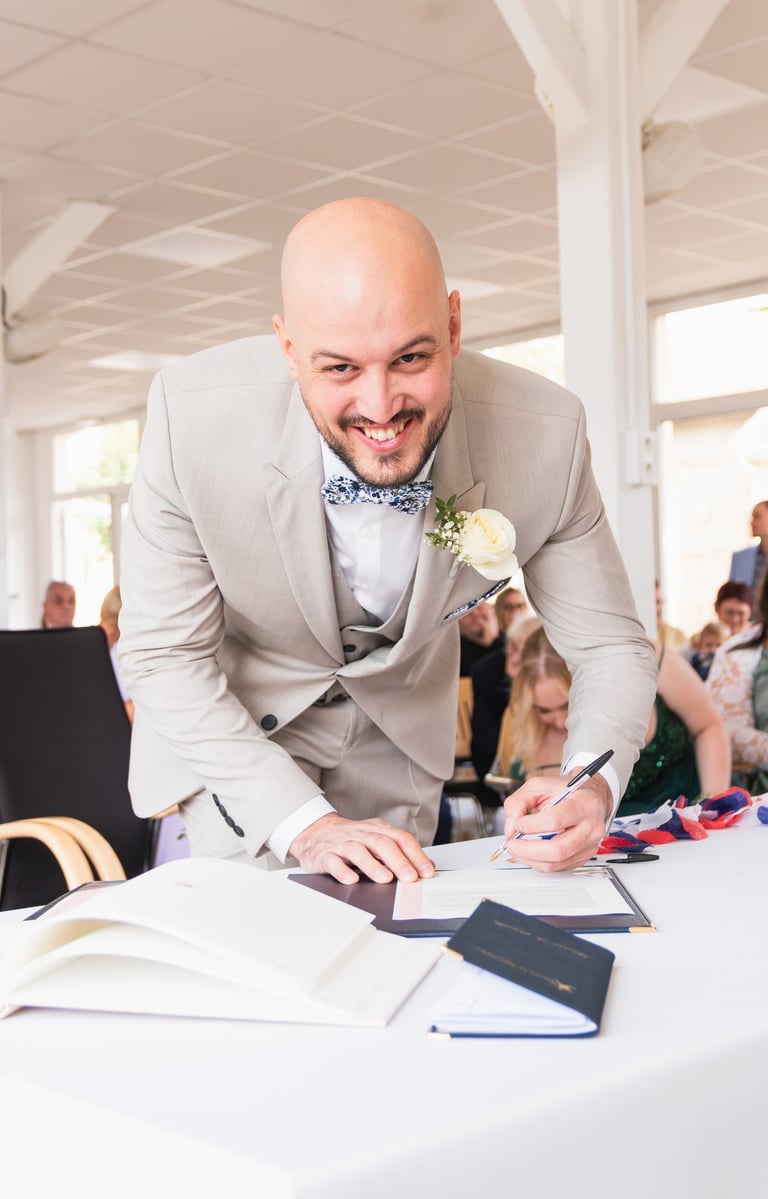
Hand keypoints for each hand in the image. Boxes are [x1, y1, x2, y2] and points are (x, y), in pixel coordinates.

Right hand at [288, 813, 435, 884]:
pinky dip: (343, 871)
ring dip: (373, 865)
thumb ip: (401, 851)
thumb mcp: (377, 840)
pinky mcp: (325, 855)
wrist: (315, 832)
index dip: (416, 855)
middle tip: (410, 878)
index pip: (401, 839)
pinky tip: (352, 880)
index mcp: (377, 830)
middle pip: (382, 843)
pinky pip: (333, 862)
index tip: (426, 872)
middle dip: (398, 861)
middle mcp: (361, 834)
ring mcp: (342, 844)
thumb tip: (427, 865)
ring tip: (385, 879)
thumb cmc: (351, 839)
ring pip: (358, 851)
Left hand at [501, 772, 612, 871]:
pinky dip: (539, 863)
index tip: (517, 824)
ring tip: (517, 849)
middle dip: (528, 850)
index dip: (531, 825)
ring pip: (557, 863)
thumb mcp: (539, 785)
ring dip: (530, 859)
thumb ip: (519, 802)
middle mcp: (591, 826)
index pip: (556, 820)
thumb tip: (511, 827)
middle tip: (512, 844)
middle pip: (558, 848)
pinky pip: (559, 867)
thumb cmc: (565, 790)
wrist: (588, 796)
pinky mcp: (584, 856)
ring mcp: (590, 844)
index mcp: (584, 803)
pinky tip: (530, 853)